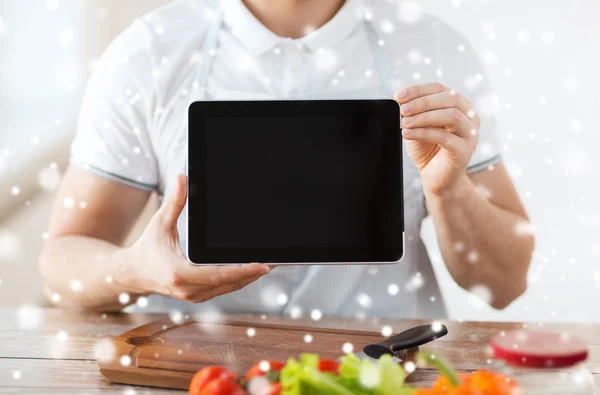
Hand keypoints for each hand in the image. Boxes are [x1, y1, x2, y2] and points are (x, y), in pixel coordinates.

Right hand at [119, 174, 269, 302]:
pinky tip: (252, 270)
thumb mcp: (160, 223)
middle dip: (254, 273)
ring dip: (250, 278)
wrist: (132, 274)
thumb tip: (182, 178)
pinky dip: (239, 280)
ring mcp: (194, 297)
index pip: (219, 274)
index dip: (243, 271)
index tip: (263, 265)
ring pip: (229, 289)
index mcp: (180, 273)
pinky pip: (223, 290)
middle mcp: (189, 290)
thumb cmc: (147, 247)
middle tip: (276, 261)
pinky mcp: (197, 297)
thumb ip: (174, 202)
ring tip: (270, 264)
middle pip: (230, 283)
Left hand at [395, 83, 479, 196]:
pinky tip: (408, 133)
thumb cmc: (428, 150)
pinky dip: (423, 133)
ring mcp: (470, 134)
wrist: (436, 178)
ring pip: (451, 116)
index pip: (440, 89)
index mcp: (459, 105)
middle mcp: (469, 117)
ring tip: (405, 122)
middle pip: (449, 98)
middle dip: (422, 102)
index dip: (418, 90)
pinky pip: (445, 137)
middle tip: (402, 109)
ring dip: (424, 117)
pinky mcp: (464, 151)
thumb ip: (413, 112)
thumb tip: (400, 99)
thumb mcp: (418, 125)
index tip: (398, 96)